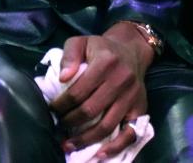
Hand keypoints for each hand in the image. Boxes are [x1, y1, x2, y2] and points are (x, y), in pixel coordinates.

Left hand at [50, 26, 150, 156]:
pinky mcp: (140, 108)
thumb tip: (63, 78)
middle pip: (90, 111)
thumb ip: (69, 55)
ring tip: (69, 144)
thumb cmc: (102, 48)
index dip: (61, 105)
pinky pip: (129, 133)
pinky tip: (100, 154)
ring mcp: (131, 96)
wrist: (131, 50)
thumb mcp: (82, 42)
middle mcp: (120, 80)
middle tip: (59, 126)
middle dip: (69, 123)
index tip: (52, 110)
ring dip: (85, 139)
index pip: (77, 91)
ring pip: (106, 125)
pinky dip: (115, 147)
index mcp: (105, 62)